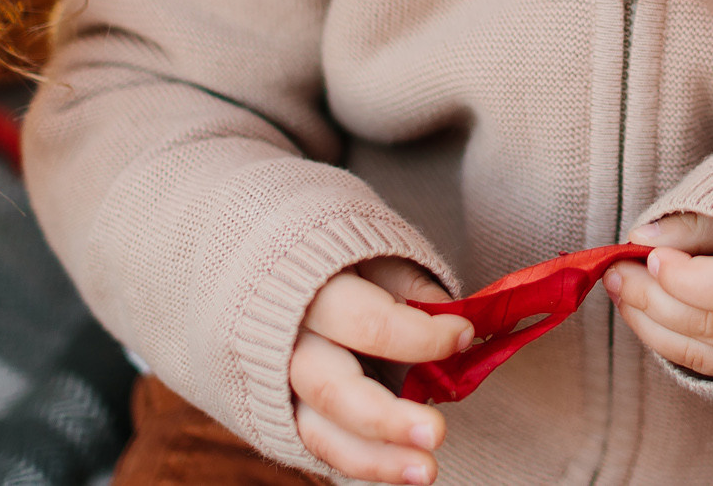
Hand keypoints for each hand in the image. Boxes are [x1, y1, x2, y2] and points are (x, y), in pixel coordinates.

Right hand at [289, 258, 469, 483]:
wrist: (248, 271)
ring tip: (427, 471)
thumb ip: (404, 283)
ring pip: (319, 431)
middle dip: (387, 418)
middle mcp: (281, 344)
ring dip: (375, 459)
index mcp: (305, 290)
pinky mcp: (271, 413)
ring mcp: (271, 385)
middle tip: (437, 434)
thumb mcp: (363, 249)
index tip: (464, 334)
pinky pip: (314, 445)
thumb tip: (449, 314)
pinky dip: (358, 460)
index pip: (367, 323)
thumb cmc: (321, 255)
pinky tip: (399, 468)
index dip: (421, 335)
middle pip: (333, 390)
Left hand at [605, 211, 712, 377]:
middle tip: (617, 271)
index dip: (686, 280)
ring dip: (652, 325)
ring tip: (620, 291)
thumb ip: (696, 221)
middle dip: (654, 299)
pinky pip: (709, 364)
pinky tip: (644, 315)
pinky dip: (670, 343)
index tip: (651, 256)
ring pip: (707, 353)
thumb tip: (641, 238)